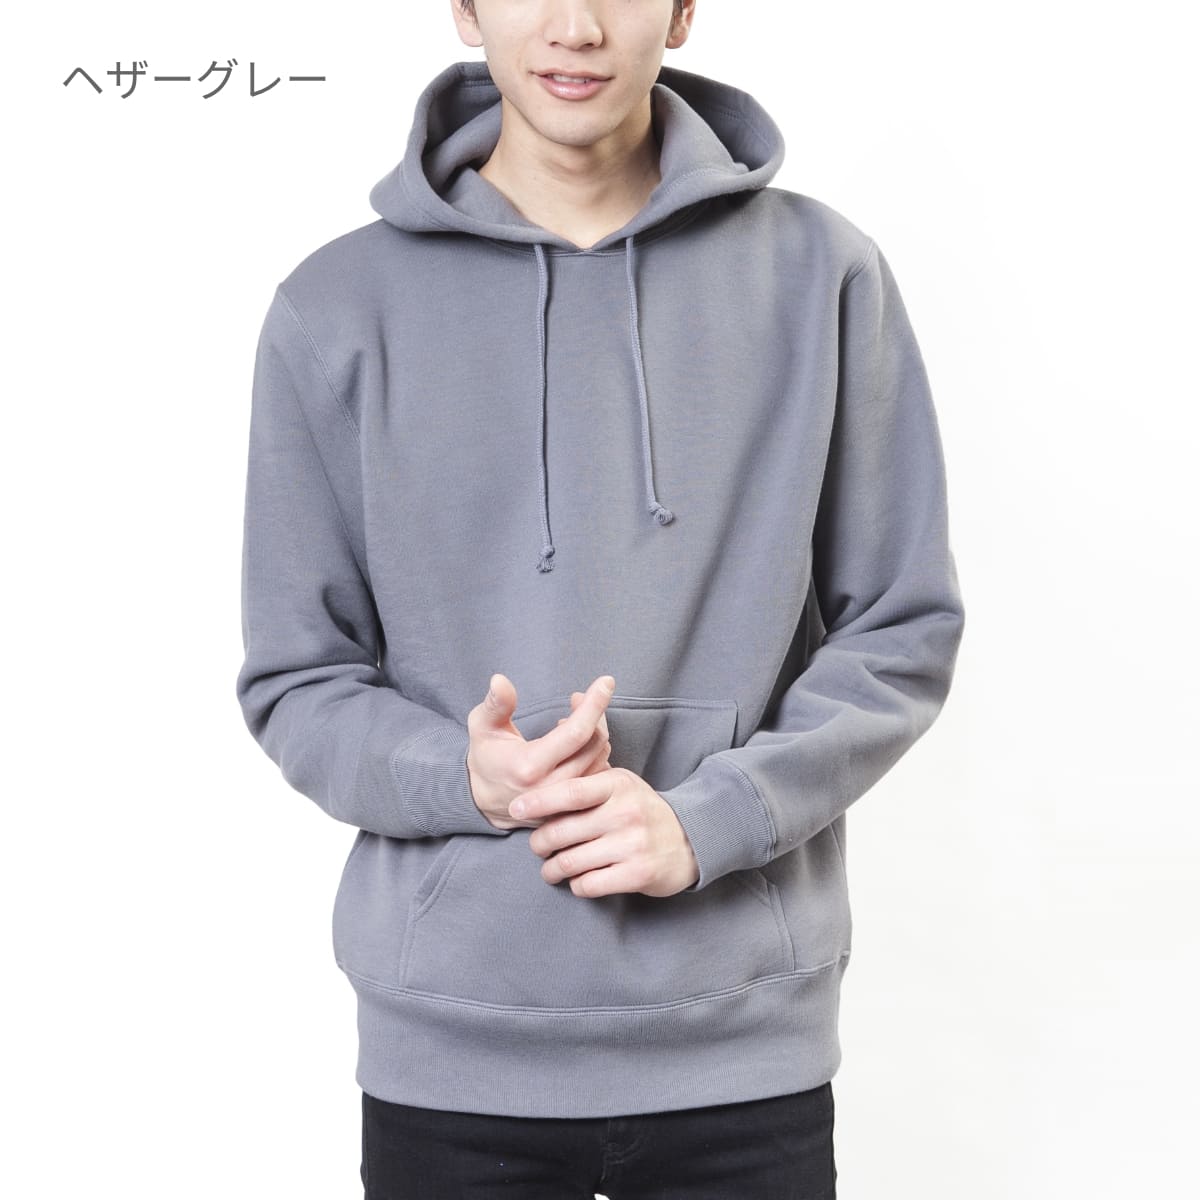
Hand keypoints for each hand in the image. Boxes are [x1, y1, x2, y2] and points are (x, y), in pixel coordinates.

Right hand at [467, 673, 614, 830]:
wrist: (484, 800)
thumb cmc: (486, 756)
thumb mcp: (482, 726)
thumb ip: (495, 704)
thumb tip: (500, 680)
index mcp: (529, 767)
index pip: (575, 733)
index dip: (594, 704)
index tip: (606, 681)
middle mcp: (551, 788)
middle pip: (594, 744)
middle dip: (594, 713)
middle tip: (578, 698)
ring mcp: (564, 801)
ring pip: (601, 759)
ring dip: (595, 731)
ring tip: (574, 718)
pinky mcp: (572, 806)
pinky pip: (599, 775)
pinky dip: (595, 752)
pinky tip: (578, 742)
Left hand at [511, 767, 700, 897]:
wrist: (690, 839)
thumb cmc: (640, 810)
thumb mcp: (620, 783)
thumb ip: (585, 775)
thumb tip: (546, 754)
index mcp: (618, 785)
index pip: (569, 792)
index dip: (538, 801)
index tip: (515, 809)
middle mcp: (626, 812)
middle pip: (562, 832)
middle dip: (540, 843)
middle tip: (538, 847)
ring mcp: (633, 844)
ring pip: (570, 862)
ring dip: (552, 870)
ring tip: (551, 869)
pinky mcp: (638, 874)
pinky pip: (588, 885)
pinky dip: (576, 885)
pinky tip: (578, 880)